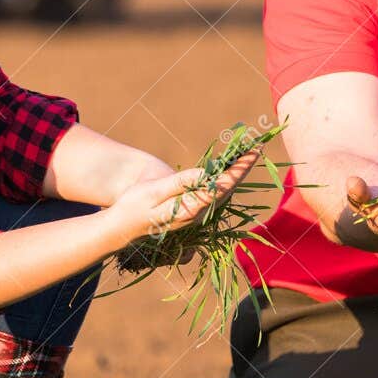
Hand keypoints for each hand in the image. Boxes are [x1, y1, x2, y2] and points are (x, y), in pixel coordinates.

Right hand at [105, 150, 260, 246]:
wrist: (121, 228)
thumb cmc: (133, 207)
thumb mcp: (153, 192)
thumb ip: (180, 184)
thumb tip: (206, 175)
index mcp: (191, 208)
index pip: (222, 186)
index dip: (238, 170)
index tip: (251, 154)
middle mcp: (198, 214)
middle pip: (227, 189)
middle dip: (242, 169)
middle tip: (256, 148)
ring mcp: (196, 214)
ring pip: (222, 192)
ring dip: (235, 174)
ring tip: (247, 156)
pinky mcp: (191, 211)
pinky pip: (213, 193)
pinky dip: (223, 179)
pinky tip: (228, 171)